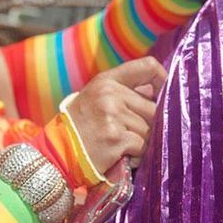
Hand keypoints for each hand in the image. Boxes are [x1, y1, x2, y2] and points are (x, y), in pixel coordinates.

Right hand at [68, 57, 166, 171]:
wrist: (58, 154)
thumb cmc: (81, 128)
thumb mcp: (97, 98)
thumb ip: (125, 91)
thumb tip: (158, 91)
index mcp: (106, 80)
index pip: (147, 66)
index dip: (163, 80)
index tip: (163, 95)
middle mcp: (110, 94)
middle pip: (154, 108)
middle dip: (150, 125)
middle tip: (134, 136)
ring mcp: (113, 115)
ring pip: (150, 130)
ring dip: (143, 143)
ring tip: (123, 147)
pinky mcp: (117, 138)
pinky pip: (143, 147)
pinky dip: (137, 156)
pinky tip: (122, 156)